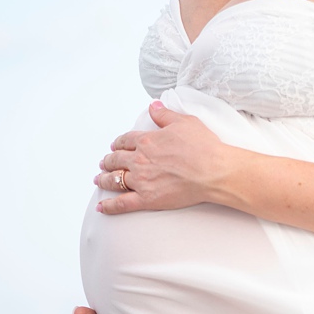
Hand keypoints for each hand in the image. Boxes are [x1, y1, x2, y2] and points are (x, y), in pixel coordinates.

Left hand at [94, 100, 233, 214]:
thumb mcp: (185, 122)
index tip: (115, 146)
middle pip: (115, 160)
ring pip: (114, 180)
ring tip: (99, 180)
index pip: (125, 141)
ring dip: (103, 179)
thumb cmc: (204, 147)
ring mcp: (141, 181)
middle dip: (107, 161)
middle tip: (104, 163)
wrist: (214, 171)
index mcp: (146, 141)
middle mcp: (139, 160)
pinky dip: (109, 206)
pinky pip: (121, 204)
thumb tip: (153, 106)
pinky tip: (101, 207)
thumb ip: (165, 115)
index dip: (118, 143)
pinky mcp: (147, 199)